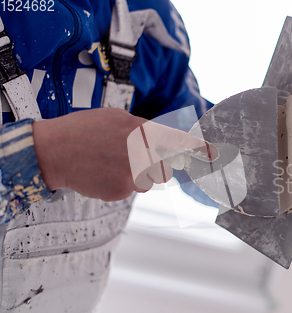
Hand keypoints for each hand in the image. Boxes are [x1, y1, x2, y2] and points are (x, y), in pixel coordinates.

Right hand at [32, 108, 216, 201]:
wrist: (53, 152)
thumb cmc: (83, 130)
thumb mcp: (115, 118)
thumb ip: (142, 129)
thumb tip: (162, 141)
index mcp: (141, 130)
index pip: (178, 140)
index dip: (198, 148)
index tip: (213, 154)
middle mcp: (141, 152)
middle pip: (165, 168)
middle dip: (154, 166)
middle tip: (131, 159)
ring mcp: (132, 174)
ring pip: (148, 181)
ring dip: (136, 176)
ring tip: (110, 163)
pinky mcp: (121, 191)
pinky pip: (130, 190)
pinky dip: (120, 184)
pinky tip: (102, 173)